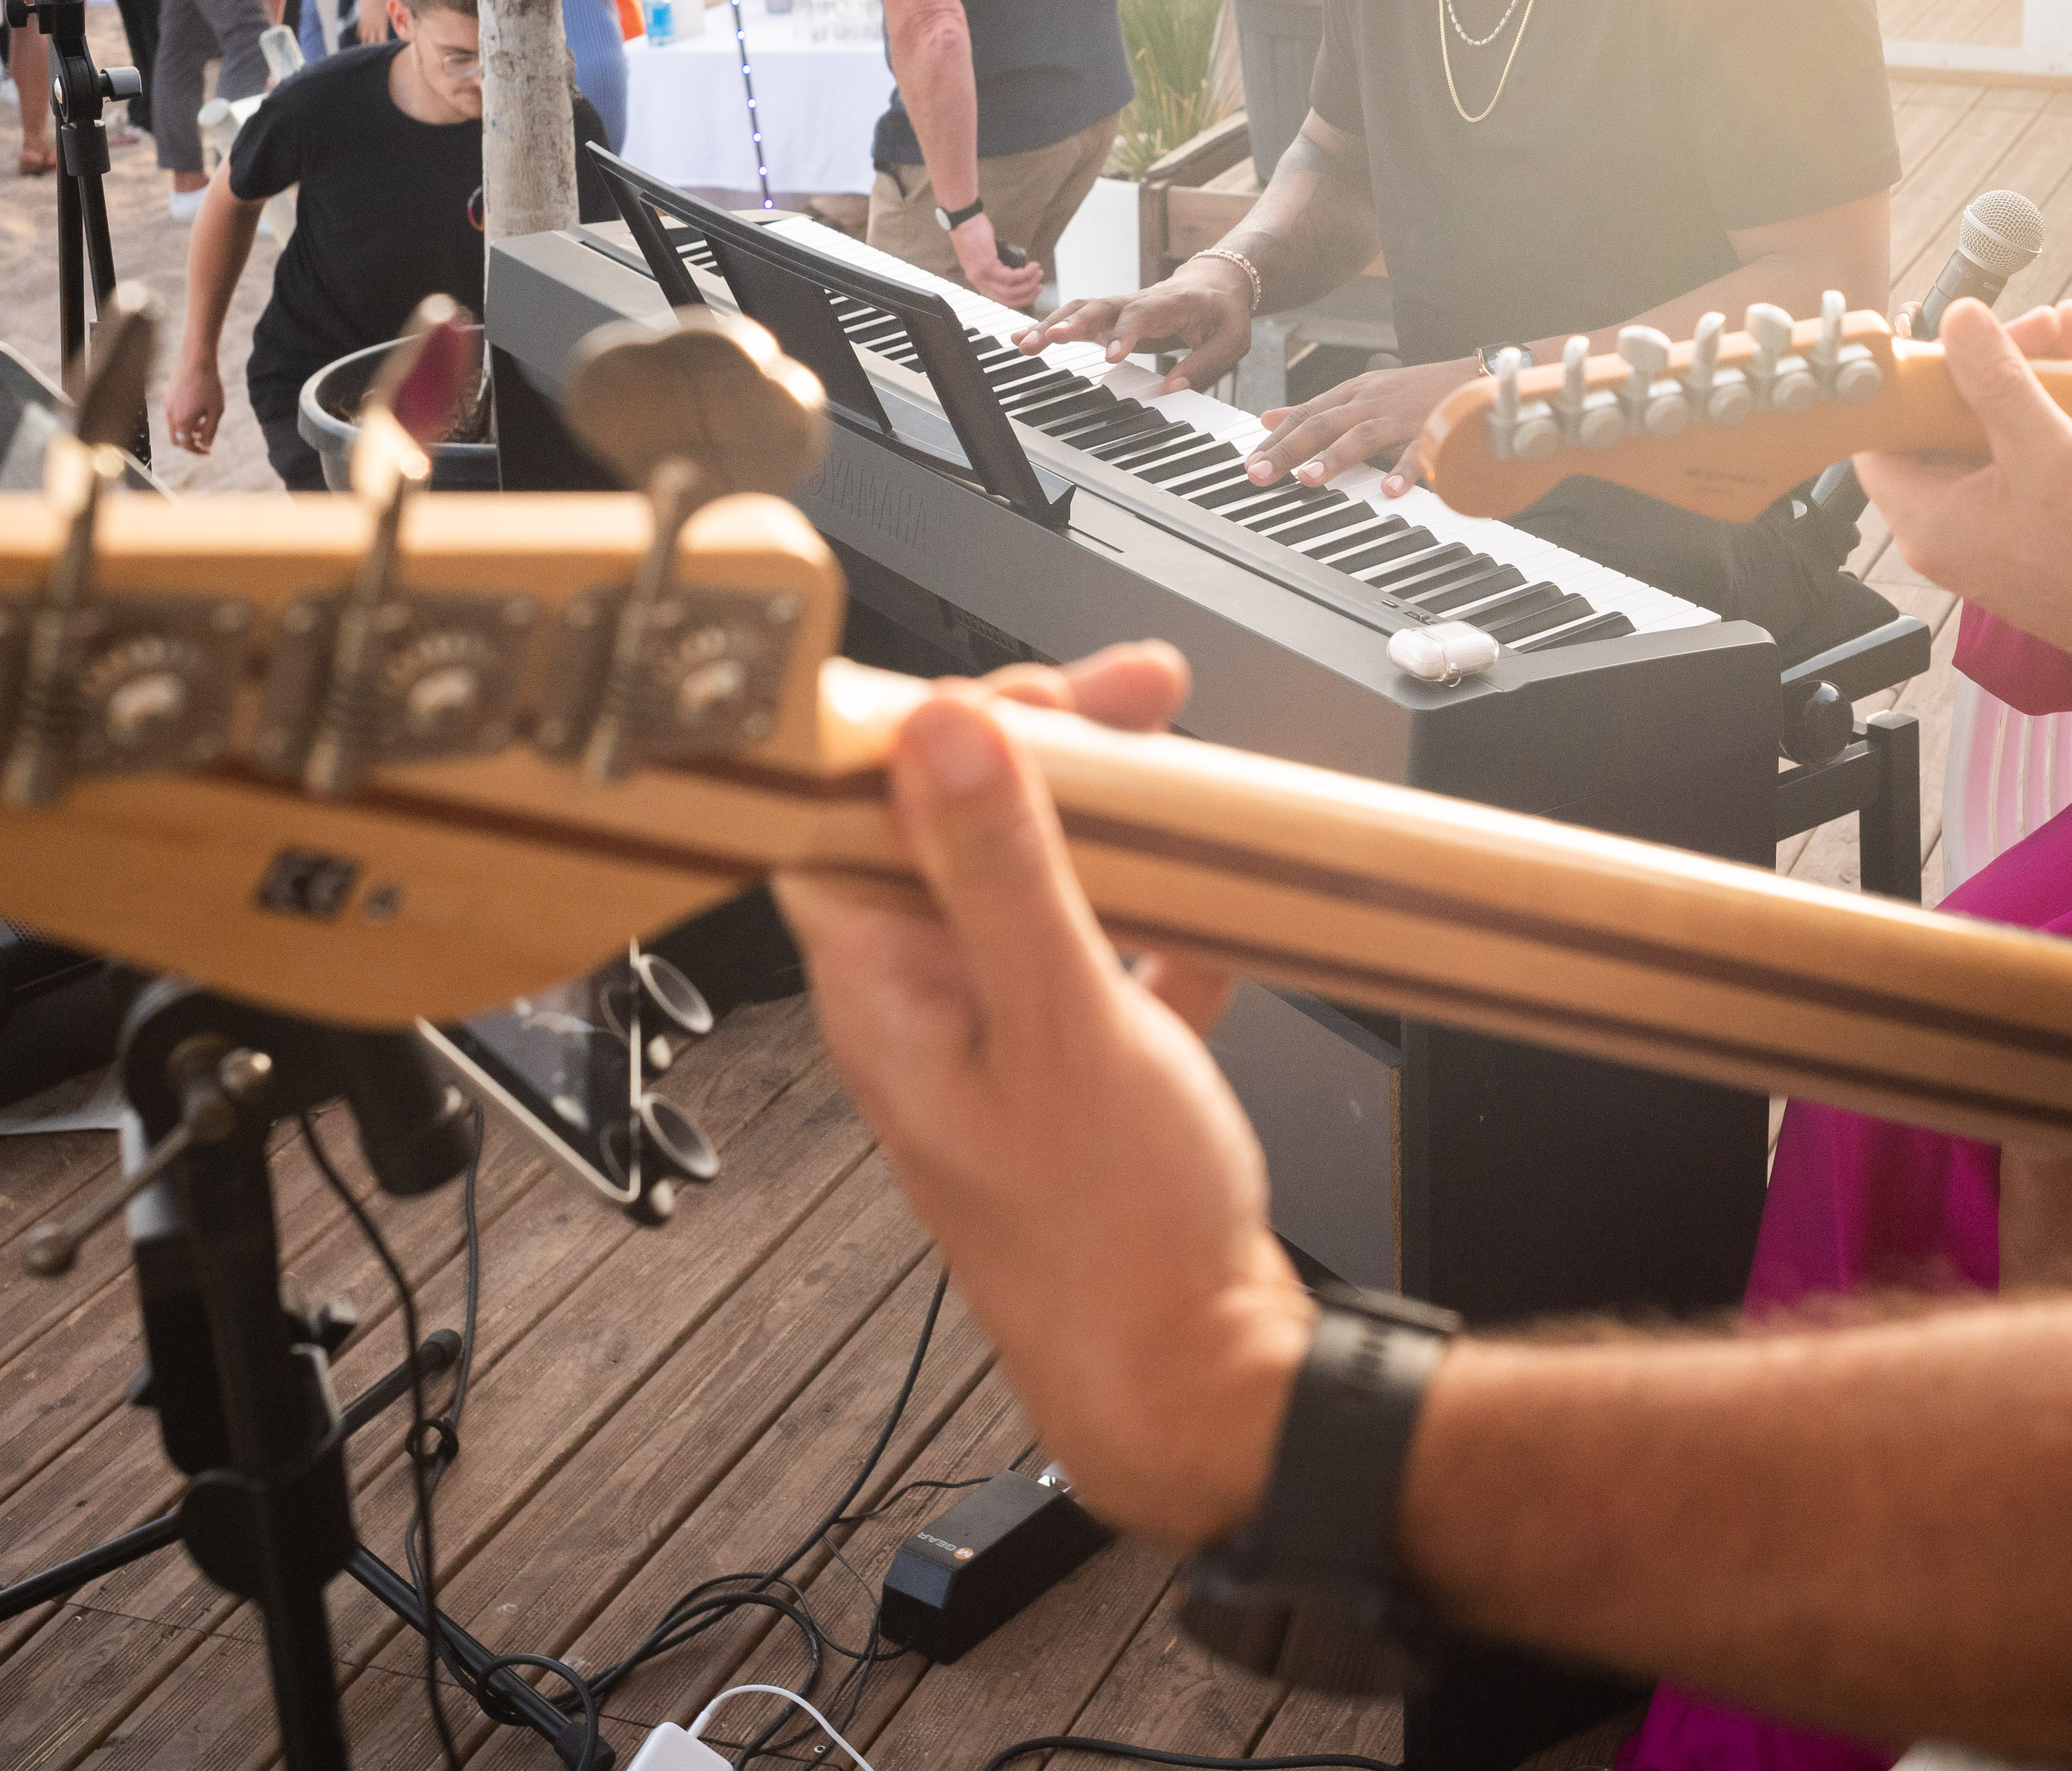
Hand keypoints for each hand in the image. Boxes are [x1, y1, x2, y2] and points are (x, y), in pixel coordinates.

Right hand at [164, 359, 225, 456]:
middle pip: (176, 439)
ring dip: (186, 430)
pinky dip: (182, 419)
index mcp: (182, 421)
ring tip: (203, 424)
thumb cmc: (210, 385)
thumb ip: (211, 430)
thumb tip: (207, 444)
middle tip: (203, 441)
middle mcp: (170, 415)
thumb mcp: (216, 410)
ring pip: (174, 427)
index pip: (186, 445)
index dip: (198, 451)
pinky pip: (172, 415)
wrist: (197, 360)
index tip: (208, 451)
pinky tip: (196, 410)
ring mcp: (167, 405)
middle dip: (190, 443)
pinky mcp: (167, 397)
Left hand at [772, 648, 1309, 1547]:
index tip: (1033, 684)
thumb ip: (1001, 869)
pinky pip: (1103, 955)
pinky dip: (1153, 915)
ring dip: (1102, 822)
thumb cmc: (1116, 1242)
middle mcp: (923, 1010)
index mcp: (882, 992)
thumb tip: (942, 730)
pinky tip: (1212, 905)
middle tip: (1143, 700)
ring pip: (1030, 886)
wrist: (1198, 1386)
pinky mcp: (1072, 1077)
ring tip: (1178, 771)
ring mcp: (997, 1043)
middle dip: (1044, 748)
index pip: (859, 809)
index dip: (933, 725)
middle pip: (951, 830)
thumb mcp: (1063, 1023)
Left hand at [955, 217, 1046, 312]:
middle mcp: (980, 282)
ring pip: (1010, 290)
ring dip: (1029, 284)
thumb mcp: (984, 256)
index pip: (1001, 300)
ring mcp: (982, 275)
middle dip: (1028, 295)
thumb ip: (996, 267)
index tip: (1032, 292)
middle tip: (1039, 286)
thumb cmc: (973, 234)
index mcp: (979, 281)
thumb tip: (1015, 271)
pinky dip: (1025, 274)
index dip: (1020, 299)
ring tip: (1038, 273)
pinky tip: (1032, 266)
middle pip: (1007, 299)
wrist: (963, 221)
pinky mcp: (987, 266)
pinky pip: (1011, 277)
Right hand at [1025, 265, 1254, 395]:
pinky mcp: (1112, 317)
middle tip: (1047, 341)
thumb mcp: (1233, 341)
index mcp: (1172, 302)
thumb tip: (1171, 389)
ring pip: (1082, 309)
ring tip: (1023, 344)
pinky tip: (1024, 340)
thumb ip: (1205, 365)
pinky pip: (1078, 318)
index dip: (1125, 332)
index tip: (1112, 357)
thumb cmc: (1224, 313)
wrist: (1217, 282)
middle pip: (1100, 306)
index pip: (1142, 313)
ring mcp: (1122, 307)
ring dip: (1052, 324)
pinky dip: (1051, 327)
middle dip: (1072, 323)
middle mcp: (1139, 300)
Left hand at [1247, 355, 1476, 495]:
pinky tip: (1389, 491)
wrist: (1474, 377)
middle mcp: (1371, 403)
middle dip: (1288, 449)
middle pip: (1322, 424)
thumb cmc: (1414, 391)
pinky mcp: (1434, 431)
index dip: (1274, 440)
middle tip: (1260, 474)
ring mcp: (1402, 417)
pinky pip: (1417, 453)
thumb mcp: (1360, 393)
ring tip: (1307, 480)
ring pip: (1362, 435)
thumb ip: (1315, 409)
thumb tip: (1268, 418)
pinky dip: (1403, 472)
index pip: (1304, 415)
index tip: (1249, 464)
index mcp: (1352, 394)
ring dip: (1333, 458)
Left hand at [1851, 298, 2071, 685]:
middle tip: (2041, 329)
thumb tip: (1957, 319)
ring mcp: (1988, 535)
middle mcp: (1947, 533)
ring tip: (2071, 334)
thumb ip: (1997, 382)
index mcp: (1929, 522)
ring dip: (2023, 383)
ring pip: (1984, 439)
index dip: (1907, 385)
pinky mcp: (2028, 532)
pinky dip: (2042, 418)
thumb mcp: (2050, 450)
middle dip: (1987, 367)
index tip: (1949, 341)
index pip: (1879, 440)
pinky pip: (2017, 462)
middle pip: (1939, 429)